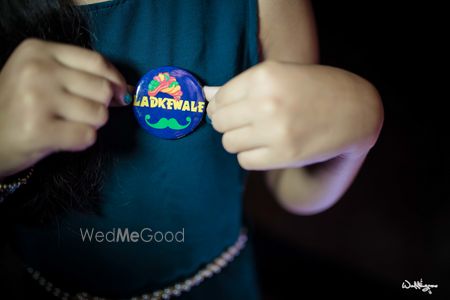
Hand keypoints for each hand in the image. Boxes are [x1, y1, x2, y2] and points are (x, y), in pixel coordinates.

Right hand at [0, 38, 128, 178]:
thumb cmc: (20, 106)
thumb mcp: (42, 77)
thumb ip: (81, 76)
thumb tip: (127, 90)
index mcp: (38, 50)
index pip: (96, 61)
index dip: (116, 80)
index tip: (121, 92)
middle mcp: (37, 70)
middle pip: (102, 89)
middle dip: (102, 106)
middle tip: (82, 114)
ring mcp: (37, 99)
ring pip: (99, 114)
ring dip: (91, 124)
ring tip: (67, 124)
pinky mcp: (39, 130)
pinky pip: (87, 136)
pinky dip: (82, 141)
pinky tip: (63, 138)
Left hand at [205, 61, 382, 169]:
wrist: (353, 110)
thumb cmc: (312, 89)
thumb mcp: (279, 76)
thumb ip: (240, 87)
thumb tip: (205, 95)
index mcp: (264, 77)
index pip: (218, 99)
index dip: (221, 107)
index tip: (231, 110)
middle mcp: (267, 102)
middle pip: (219, 123)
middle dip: (228, 124)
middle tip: (245, 123)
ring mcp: (275, 131)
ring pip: (229, 143)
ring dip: (239, 141)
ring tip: (258, 134)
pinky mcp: (284, 155)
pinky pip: (245, 160)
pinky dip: (251, 156)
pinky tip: (267, 147)